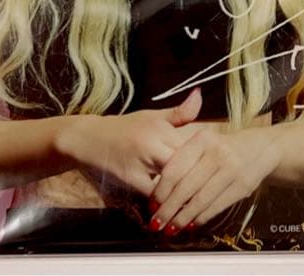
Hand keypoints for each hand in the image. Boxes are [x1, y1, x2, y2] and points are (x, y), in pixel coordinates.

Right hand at [55, 88, 201, 196]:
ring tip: (196, 203)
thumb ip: (179, 113)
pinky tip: (172, 208)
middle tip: (210, 189)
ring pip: (170, 179)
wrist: (87, 138)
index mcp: (161, 127)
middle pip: (184, 163)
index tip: (216, 168)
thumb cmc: (125, 127)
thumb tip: (200, 94)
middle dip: (197, 177)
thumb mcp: (152, 116)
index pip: (192, 144)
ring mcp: (140, 161)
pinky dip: (163, 200)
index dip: (205, 158)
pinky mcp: (128, 178)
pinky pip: (152, 193)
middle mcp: (152, 142)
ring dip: (182, 192)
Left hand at [147, 125, 280, 234]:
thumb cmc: (224, 147)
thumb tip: (158, 190)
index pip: (175, 168)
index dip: (161, 190)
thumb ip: (183, 159)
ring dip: (182, 218)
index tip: (151, 204)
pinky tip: (190, 224)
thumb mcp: (204, 142)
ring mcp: (232, 170)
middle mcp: (217, 153)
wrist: (262, 147)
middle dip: (168, 209)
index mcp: (203, 139)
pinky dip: (201, 218)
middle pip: (186, 187)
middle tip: (156, 223)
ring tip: (170, 228)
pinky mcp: (242, 186)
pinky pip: (216, 206)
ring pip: (200, 200)